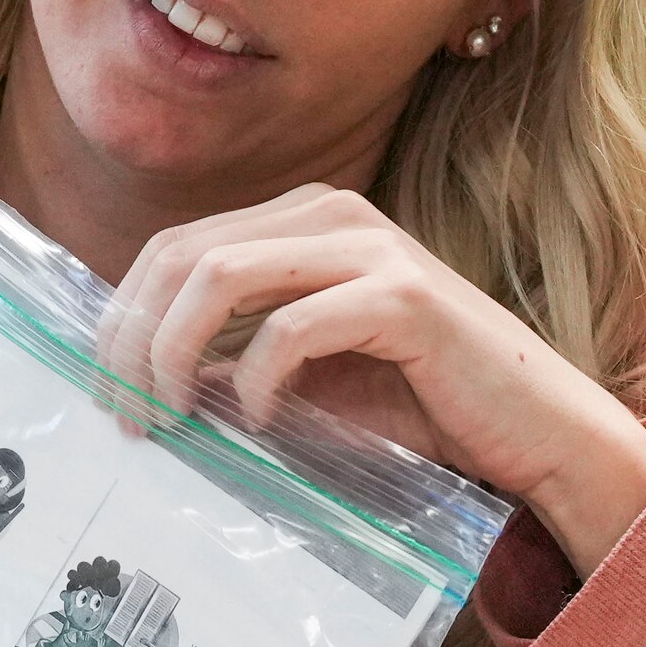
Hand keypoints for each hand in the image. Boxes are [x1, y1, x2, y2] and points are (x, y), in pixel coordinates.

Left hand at [95, 189, 645, 567]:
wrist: (535, 432)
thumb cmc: (420, 407)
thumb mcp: (303, 377)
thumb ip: (232, 357)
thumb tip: (139, 381)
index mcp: (301, 221)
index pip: (172, 248)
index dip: (121, 319)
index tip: (110, 395)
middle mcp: (331, 214)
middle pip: (180, 254)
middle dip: (133, 339)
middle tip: (127, 415)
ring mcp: (370, 247)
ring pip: (220, 274)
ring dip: (175, 353)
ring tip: (174, 418)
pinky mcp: (405, 297)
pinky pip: (293, 325)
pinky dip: (259, 379)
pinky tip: (264, 421)